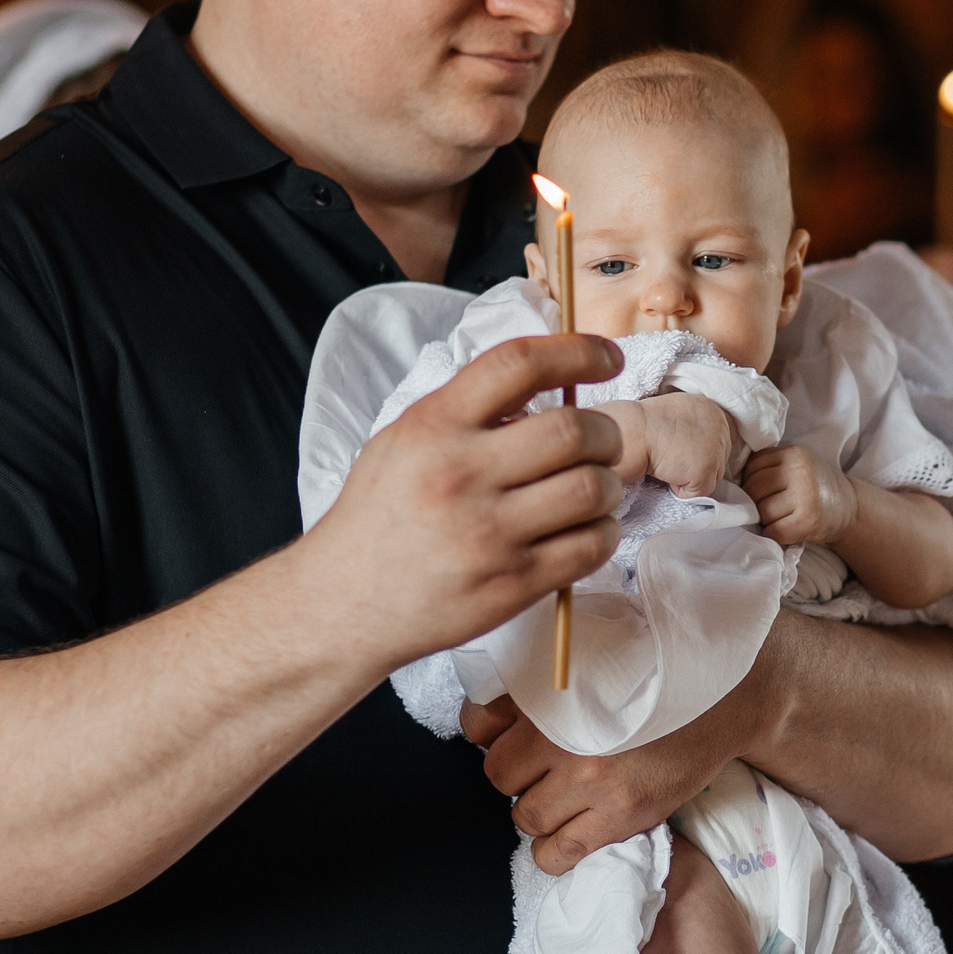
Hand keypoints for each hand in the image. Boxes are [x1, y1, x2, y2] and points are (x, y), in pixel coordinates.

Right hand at [308, 334, 623, 674]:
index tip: (607, 357)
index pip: (520, 364)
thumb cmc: (378, 515)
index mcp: (434, 426)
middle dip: (606, 432)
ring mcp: (488, 534)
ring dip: (609, 485)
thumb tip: (547, 381)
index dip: (578, 351)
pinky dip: (603, 533)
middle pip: (574, 430)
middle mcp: (461, 474)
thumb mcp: (403, 439)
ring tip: (594, 490)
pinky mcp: (511, 584)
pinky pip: (589, 547)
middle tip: (602, 443)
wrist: (343, 602)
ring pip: (592, 489)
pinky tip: (586, 530)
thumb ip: (466, 409)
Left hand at [463, 687, 770, 874]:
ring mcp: (592, 779)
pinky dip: (552, 849)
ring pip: (524, 817)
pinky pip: (554, 854)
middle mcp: (564, 734)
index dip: (489, 732)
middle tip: (544, 764)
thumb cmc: (656, 675)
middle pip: (499, 774)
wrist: (726, 695)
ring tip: (565, 793)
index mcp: (551, 688)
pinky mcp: (621, 816)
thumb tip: (484, 720)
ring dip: (538, 809)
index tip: (508, 734)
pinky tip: (570, 829)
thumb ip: (536, 680)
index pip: (476, 723)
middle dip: (517, 771)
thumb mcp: (590, 657)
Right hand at [597, 395, 736, 496]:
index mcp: (712, 410)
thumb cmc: (643, 425)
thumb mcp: (677, 413)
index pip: (719, 442)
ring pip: (711, 479)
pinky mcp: (706, 470)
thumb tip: (698, 447)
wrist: (630, 432)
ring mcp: (716, 448)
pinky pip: (697, 493)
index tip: (678, 449)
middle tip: (669, 454)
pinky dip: (679, 489)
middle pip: (719, 462)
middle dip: (694, 464)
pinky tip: (665, 471)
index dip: (698, 451)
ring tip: (666, 461)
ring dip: (687, 476)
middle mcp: (721, 426)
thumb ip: (694, 427)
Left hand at [742, 444, 855, 546]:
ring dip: (765, 519)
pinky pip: (773, 530)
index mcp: (794, 453)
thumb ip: (771, 466)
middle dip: (755, 502)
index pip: (752, 467)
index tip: (762, 491)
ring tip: (780, 517)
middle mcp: (800, 471)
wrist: (849, 509)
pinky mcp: (807, 521)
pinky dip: (774, 534)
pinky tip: (784, 529)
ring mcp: (805, 496)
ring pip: (762, 511)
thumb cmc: (815, 487)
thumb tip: (732, 482)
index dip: (750, 482)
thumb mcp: (797, 464)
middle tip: (770, 507)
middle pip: (754, 490)